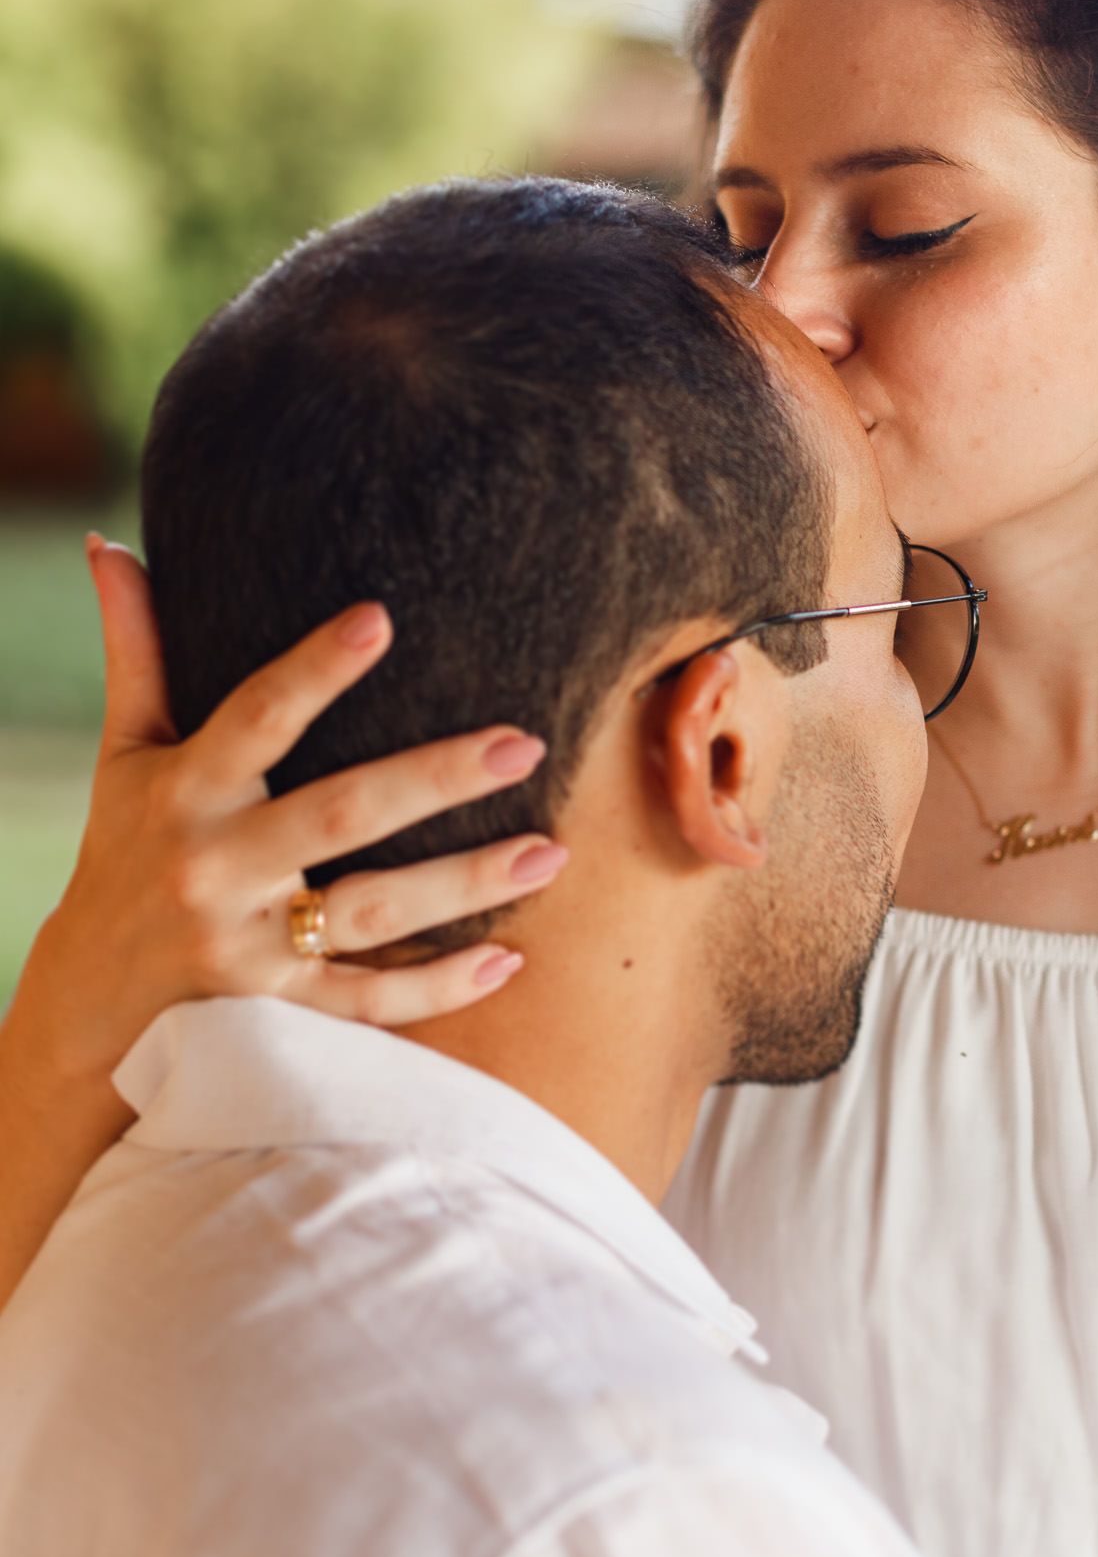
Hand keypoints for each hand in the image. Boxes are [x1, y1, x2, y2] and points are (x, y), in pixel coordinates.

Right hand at [23, 538, 567, 1094]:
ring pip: (371, 914)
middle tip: (523, 744)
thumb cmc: (124, 851)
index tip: (380, 617)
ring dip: (464, 886)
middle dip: (433, 780)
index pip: (256, 718)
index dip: (315, 669)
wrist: (89, 1001)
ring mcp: (250, 948)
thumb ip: (136, 652)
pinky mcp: (278, 1011)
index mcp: (185, 791)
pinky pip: (366, 1003)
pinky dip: (436, 991)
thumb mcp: (123, 753)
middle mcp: (216, 868)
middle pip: (339, 817)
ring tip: (550, 853)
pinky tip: (507, 961)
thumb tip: (109, 545)